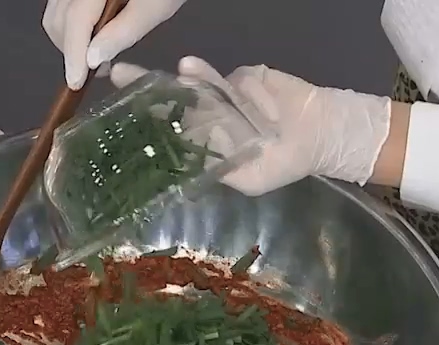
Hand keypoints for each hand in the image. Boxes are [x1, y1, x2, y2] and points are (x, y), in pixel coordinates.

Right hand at [43, 0, 187, 89]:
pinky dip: (74, 24)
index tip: (76, 82)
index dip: (73, 54)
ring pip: (56, 13)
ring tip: (99, 52)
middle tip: (99, 69)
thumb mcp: (156, 6)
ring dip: (71, 39)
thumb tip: (92, 59)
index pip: (75, 19)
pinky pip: (63, 5)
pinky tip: (96, 32)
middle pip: (58, 18)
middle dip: (72, 49)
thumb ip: (124, 31)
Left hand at [111, 57, 391, 194]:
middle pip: (171, 102)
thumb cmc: (285, 162)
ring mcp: (222, 96)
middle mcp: (207, 118)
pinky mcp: (241, 78)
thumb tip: (189, 166)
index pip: (168, 132)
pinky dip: (215, 80)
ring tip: (162, 71)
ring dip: (179, 78)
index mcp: (204, 143)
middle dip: (145, 88)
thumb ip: (221, 170)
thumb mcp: (251, 180)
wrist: (322, 132)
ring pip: (195, 87)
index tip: (119, 113)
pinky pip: (225, 79)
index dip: (145, 123)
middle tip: (117, 75)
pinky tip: (203, 76)